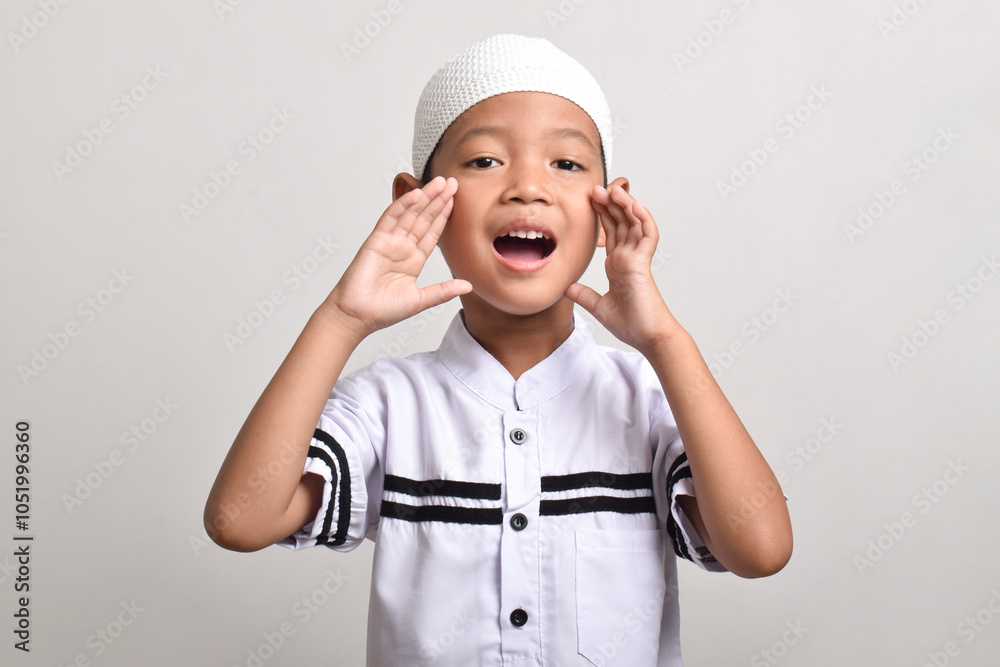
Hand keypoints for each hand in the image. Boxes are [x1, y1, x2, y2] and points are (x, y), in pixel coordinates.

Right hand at [322, 176, 470, 338]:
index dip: (444, 215)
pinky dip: (402, 206)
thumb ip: (443, 291)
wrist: (357, 316)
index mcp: (413, 260)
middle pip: (424, 218)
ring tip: (439, 182)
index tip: (455, 200)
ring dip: (425, 197)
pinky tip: (416, 194)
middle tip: (452, 182)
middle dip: (438, 200)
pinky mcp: (376, 241)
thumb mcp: (420, 300)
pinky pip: (390, 219)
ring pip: (410, 214)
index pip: (432, 232)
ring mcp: (389, 242)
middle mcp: (402, 248)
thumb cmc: (383, 311)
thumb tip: (468, 286)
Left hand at [565, 184, 679, 352]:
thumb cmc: (630, 324)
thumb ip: (584, 295)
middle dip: (610, 204)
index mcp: (618, 265)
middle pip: (621, 223)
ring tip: (612, 190)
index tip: (591, 200)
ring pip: (634, 224)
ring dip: (625, 205)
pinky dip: (643, 219)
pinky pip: (647, 236)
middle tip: (596, 188)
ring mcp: (637, 259)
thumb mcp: (598, 306)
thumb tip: (566, 288)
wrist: (646, 337)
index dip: (602, 215)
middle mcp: (627, 258)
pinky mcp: (644, 264)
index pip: (611, 233)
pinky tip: (635, 205)